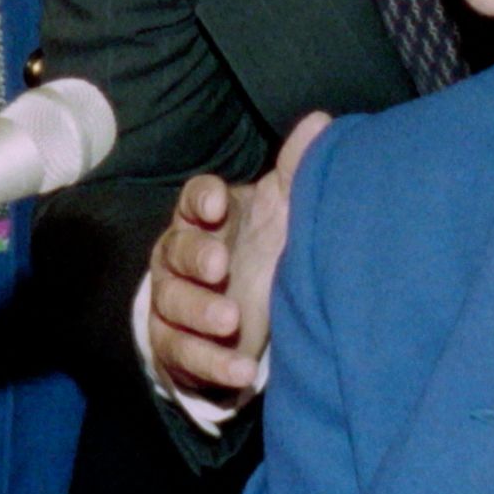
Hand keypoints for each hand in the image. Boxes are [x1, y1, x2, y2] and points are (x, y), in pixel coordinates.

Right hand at [145, 109, 329, 411]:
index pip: (192, 200)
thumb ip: (296, 171)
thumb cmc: (261, 248)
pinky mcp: (176, 347)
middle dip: (195, 258)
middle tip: (220, 266)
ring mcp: (173, 304)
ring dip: (200, 312)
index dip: (202, 200)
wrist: (245, 314)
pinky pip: (185, 355)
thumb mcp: (282, 211)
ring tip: (232, 321)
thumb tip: (320, 122)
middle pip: (175, 251)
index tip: (220, 206)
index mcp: (204, 218)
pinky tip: (240, 371)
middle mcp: (179, 258)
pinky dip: (212, 363)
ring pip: (173, 305)